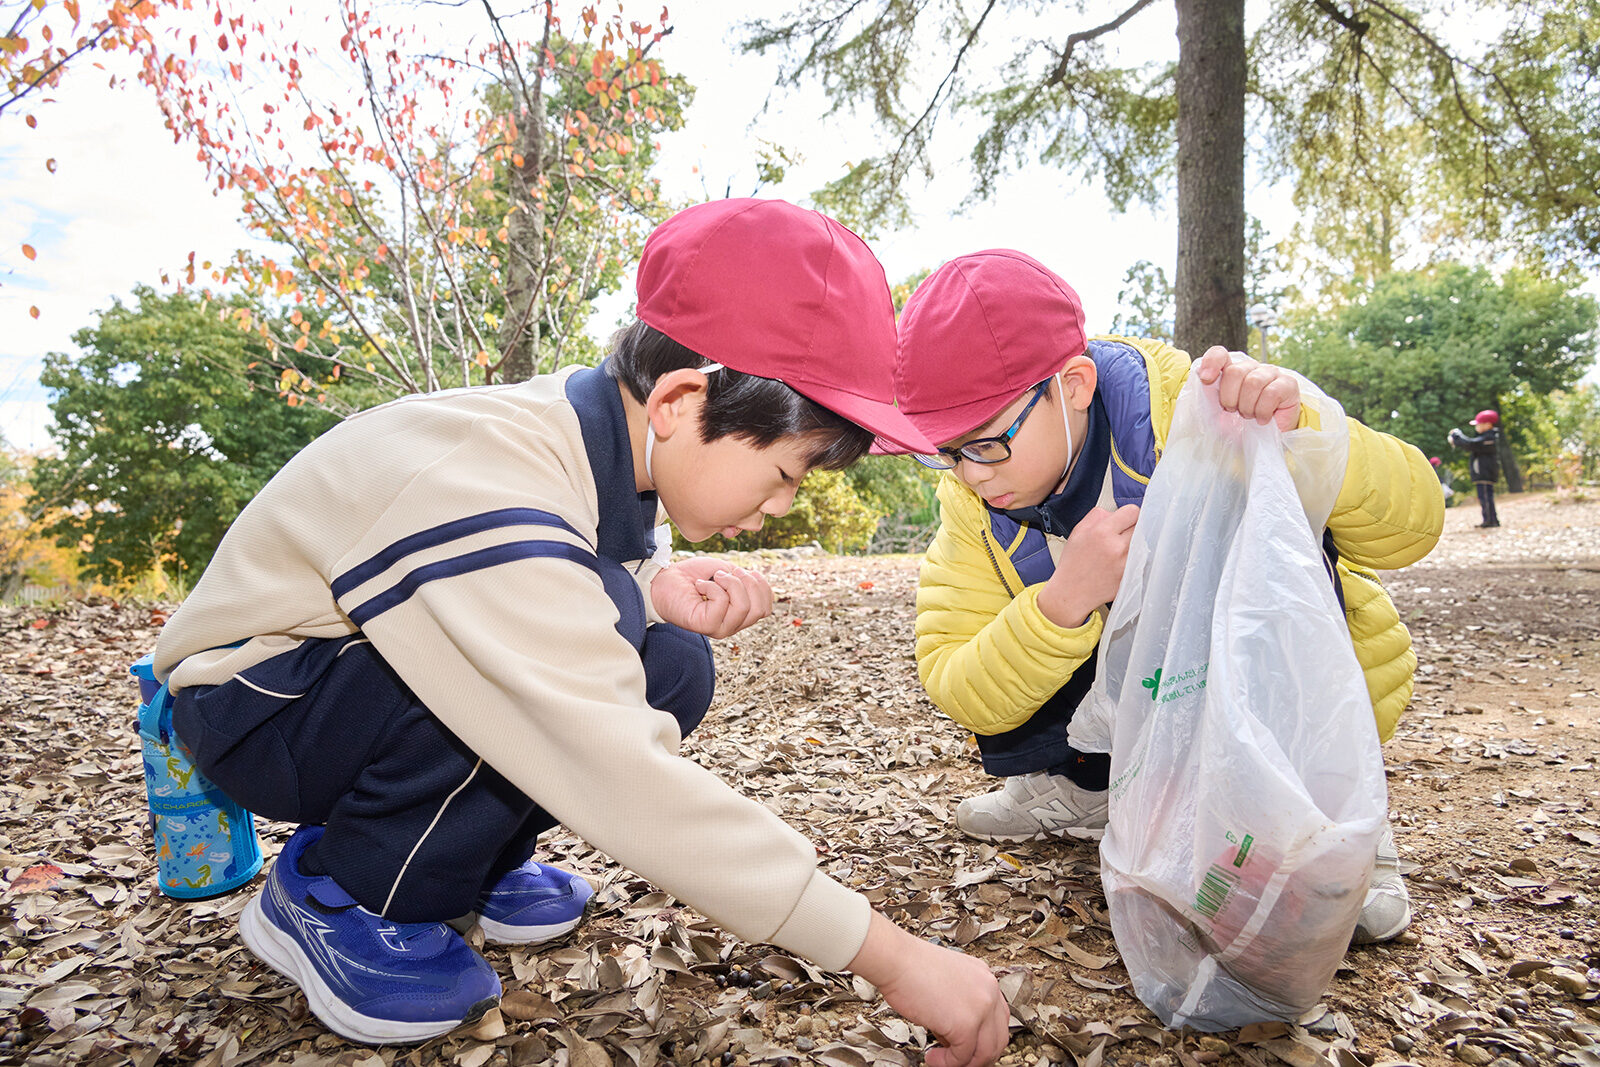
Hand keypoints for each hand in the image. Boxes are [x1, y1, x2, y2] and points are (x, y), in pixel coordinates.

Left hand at [650, 557, 772, 637]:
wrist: (666, 579)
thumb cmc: (695, 576)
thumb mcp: (728, 574)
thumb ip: (745, 581)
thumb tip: (757, 583)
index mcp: (740, 615)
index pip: (766, 609)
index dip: (761, 586)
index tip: (742, 572)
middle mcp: (732, 625)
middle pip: (759, 609)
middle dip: (747, 583)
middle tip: (725, 573)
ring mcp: (720, 629)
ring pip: (744, 606)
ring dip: (730, 583)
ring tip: (713, 578)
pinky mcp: (706, 626)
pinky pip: (722, 603)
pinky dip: (712, 586)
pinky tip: (700, 585)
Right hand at [849, 912, 1009, 1066]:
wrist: (896, 959)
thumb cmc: (910, 967)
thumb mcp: (947, 982)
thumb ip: (959, 1005)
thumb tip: (954, 1034)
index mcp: (984, 978)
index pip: (998, 1018)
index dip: (985, 1038)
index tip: (970, 1047)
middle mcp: (988, 990)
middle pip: (998, 1037)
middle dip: (979, 1056)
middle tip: (960, 1059)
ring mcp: (980, 1008)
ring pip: (985, 1052)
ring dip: (964, 1063)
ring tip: (943, 1060)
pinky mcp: (966, 1025)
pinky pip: (962, 1057)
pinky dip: (947, 1063)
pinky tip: (933, 1057)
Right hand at [1037, 504, 1138, 627]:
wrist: (1072, 593)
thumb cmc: (1074, 563)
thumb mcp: (1078, 531)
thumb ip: (1097, 515)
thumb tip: (1116, 513)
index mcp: (1102, 533)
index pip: (1132, 512)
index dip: (1129, 514)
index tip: (1125, 519)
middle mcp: (1117, 547)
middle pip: (1140, 526)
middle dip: (1131, 528)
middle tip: (1121, 535)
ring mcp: (1126, 563)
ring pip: (1143, 543)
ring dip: (1134, 543)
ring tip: (1119, 550)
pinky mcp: (1132, 576)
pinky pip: (1141, 559)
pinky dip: (1134, 558)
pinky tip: (1119, 563)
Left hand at [1195, 346, 1300, 430]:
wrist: (1267, 441)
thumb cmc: (1241, 425)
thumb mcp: (1219, 413)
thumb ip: (1209, 396)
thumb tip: (1203, 377)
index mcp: (1232, 371)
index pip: (1220, 354)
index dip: (1211, 363)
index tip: (1206, 379)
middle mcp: (1252, 368)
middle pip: (1235, 372)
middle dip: (1230, 398)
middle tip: (1234, 411)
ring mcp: (1271, 373)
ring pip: (1253, 382)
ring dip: (1247, 406)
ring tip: (1249, 416)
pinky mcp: (1288, 384)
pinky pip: (1271, 393)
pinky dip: (1263, 411)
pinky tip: (1262, 418)